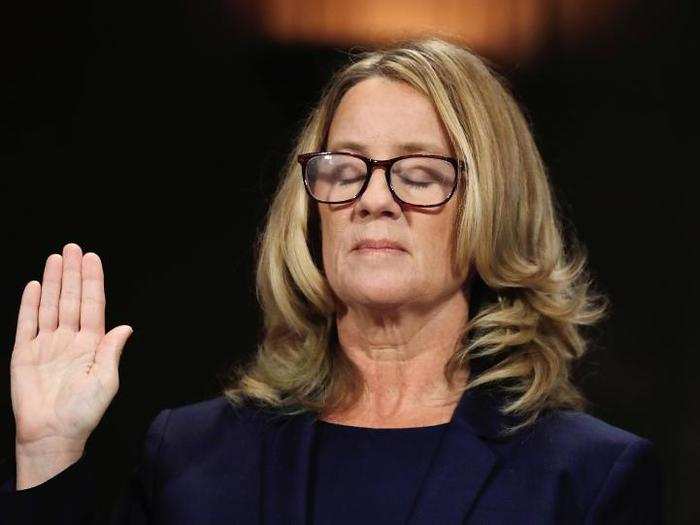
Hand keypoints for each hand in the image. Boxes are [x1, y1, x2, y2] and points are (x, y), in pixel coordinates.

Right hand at [11, 243, 132, 461]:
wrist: (51, 434)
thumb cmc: (82, 413)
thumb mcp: (106, 381)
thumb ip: (111, 351)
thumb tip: (126, 327)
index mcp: (92, 344)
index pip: (92, 305)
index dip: (92, 282)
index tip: (92, 259)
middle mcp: (70, 340)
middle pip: (71, 299)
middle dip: (72, 273)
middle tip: (73, 248)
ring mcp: (47, 345)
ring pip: (50, 305)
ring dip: (52, 282)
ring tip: (56, 259)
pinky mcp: (24, 354)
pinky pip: (26, 324)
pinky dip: (29, 304)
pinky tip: (34, 286)